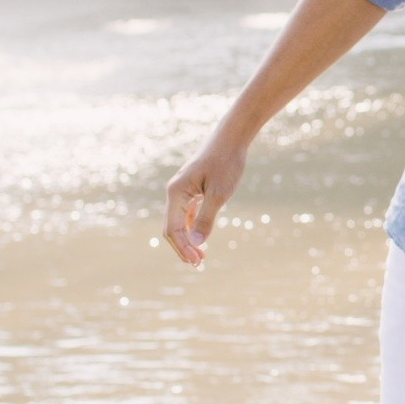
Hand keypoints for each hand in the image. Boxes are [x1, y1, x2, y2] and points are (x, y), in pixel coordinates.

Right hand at [163, 139, 247, 265]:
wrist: (231, 139)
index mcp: (176, 192)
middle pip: (172, 228)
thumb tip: (196, 242)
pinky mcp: (192, 190)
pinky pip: (187, 214)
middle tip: (198, 265)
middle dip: (183, 247)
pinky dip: (193, 228)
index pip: (173, 228)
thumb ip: (207, 218)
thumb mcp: (220, 193)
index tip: (197, 262)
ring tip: (201, 257)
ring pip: (179, 222)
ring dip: (188, 240)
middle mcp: (175, 192)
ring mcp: (182, 191)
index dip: (183, 247)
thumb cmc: (226, 163)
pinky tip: (202, 239)